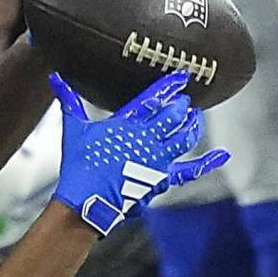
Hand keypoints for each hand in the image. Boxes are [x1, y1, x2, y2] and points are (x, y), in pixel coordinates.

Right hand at [51, 71, 227, 235]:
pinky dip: (207, 162)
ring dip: (192, 126)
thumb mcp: (73, 130)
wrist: (87, 200)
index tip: (182, 76)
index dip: (169, 86)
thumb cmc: (78, 164)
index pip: (153, 99)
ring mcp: (157, 160)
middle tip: (184, 102)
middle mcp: (147, 139)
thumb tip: (54, 77)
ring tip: (195, 118)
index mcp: (127, 123)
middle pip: (173, 116)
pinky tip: (223, 155)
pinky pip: (189, 169)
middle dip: (181, 106)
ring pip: (185, 137)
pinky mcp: (161, 179)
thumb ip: (69, 101)